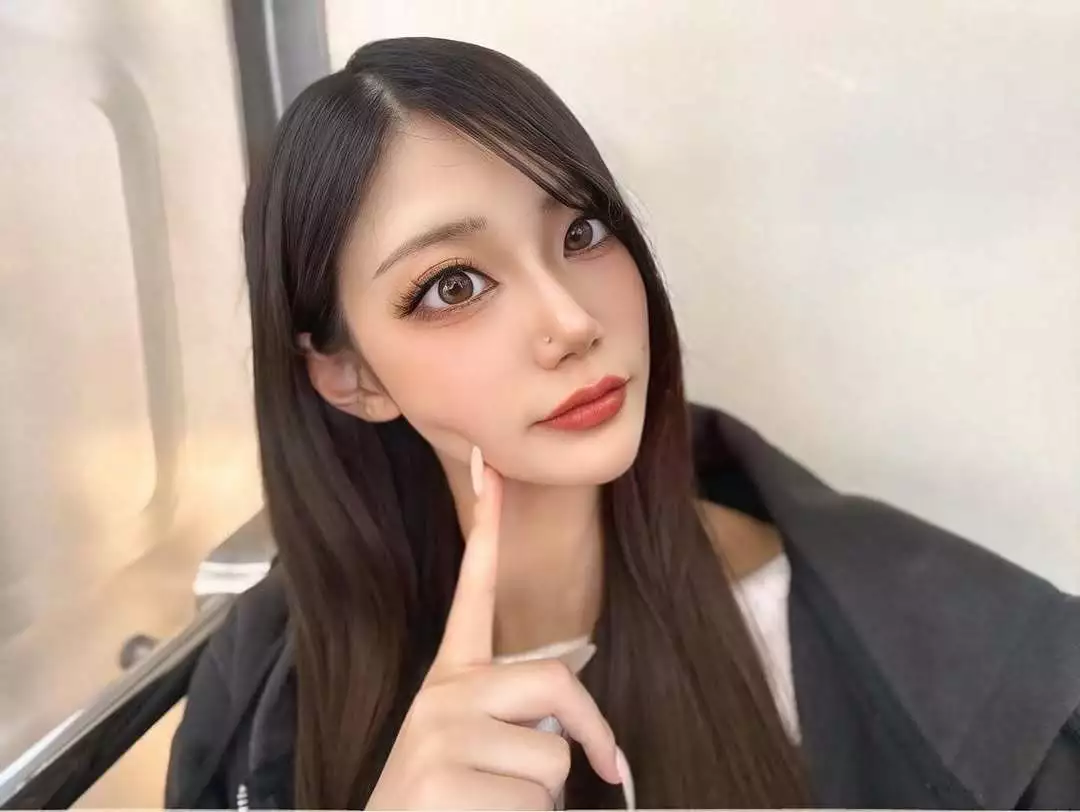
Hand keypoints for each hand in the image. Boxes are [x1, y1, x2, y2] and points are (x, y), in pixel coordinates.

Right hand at [366, 448, 622, 809]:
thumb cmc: (446, 806)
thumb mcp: (473, 751)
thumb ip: (517, 722)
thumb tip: (601, 750)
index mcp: (449, 681)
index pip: (473, 596)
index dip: (487, 532)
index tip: (491, 471)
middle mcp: (439, 697)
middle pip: (556, 682)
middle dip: (589, 735)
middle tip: (585, 775)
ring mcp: (437, 737)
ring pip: (555, 759)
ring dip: (545, 801)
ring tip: (493, 810)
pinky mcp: (442, 782)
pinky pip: (537, 805)